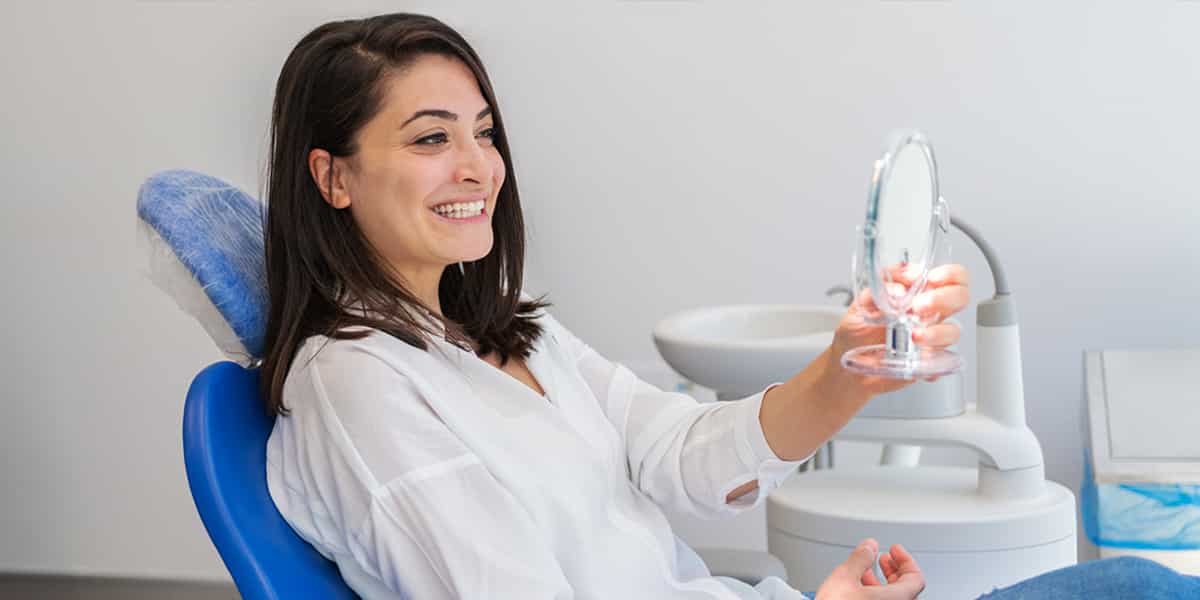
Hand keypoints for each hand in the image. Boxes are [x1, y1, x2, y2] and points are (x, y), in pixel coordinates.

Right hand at [815, 538, 925, 599]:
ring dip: (882, 581)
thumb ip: (860, 558)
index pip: (915, 577)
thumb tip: (869, 547)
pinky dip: (875, 593)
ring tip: (868, 570)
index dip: (905, 559)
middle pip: (905, 588)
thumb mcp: (844, 577)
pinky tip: (859, 586)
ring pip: (892, 598)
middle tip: (885, 558)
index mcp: (897, 599)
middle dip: (893, 569)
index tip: (894, 550)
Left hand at [829, 264, 970, 396]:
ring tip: (912, 335)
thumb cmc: (857, 332)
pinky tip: (917, 360)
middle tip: (919, 306)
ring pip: (953, 331)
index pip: (950, 276)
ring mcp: (931, 338)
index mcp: (918, 293)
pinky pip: (943, 362)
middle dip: (943, 298)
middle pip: (960, 298)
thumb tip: (898, 289)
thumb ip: (877, 290)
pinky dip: (933, 361)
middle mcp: (930, 313)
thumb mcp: (859, 304)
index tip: (932, 278)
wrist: (848, 366)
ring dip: (936, 332)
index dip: (950, 274)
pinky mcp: (929, 362)